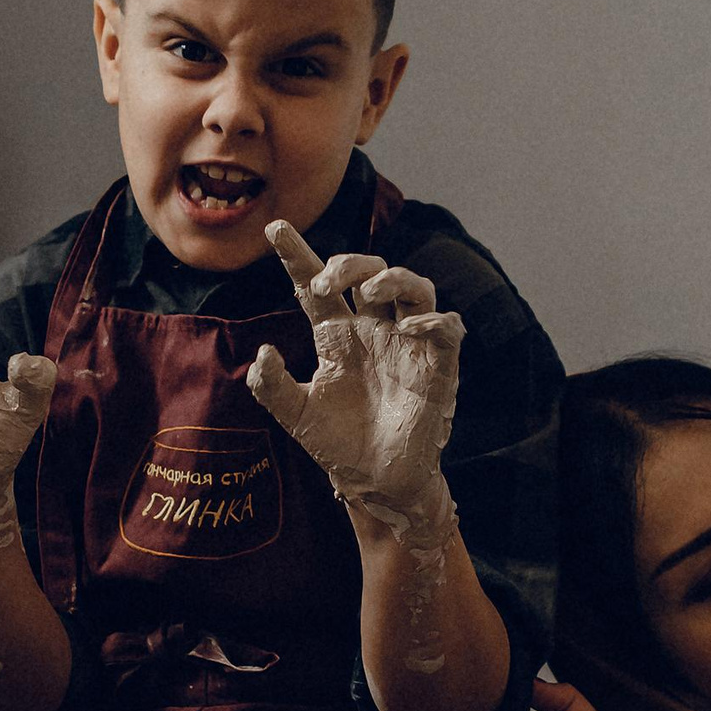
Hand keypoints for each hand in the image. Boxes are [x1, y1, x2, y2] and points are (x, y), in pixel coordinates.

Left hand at [245, 221, 464, 523]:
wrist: (376, 483)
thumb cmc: (338, 444)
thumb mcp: (295, 414)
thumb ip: (271, 386)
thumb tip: (263, 353)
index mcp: (338, 335)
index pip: (318, 286)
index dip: (298, 255)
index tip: (275, 227)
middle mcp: (374, 330)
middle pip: (368, 273)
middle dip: (348, 264)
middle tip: (323, 283)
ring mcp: (407, 345)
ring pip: (412, 287)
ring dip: (393, 277)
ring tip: (370, 288)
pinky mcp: (437, 367)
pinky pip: (446, 328)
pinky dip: (433, 321)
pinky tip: (409, 328)